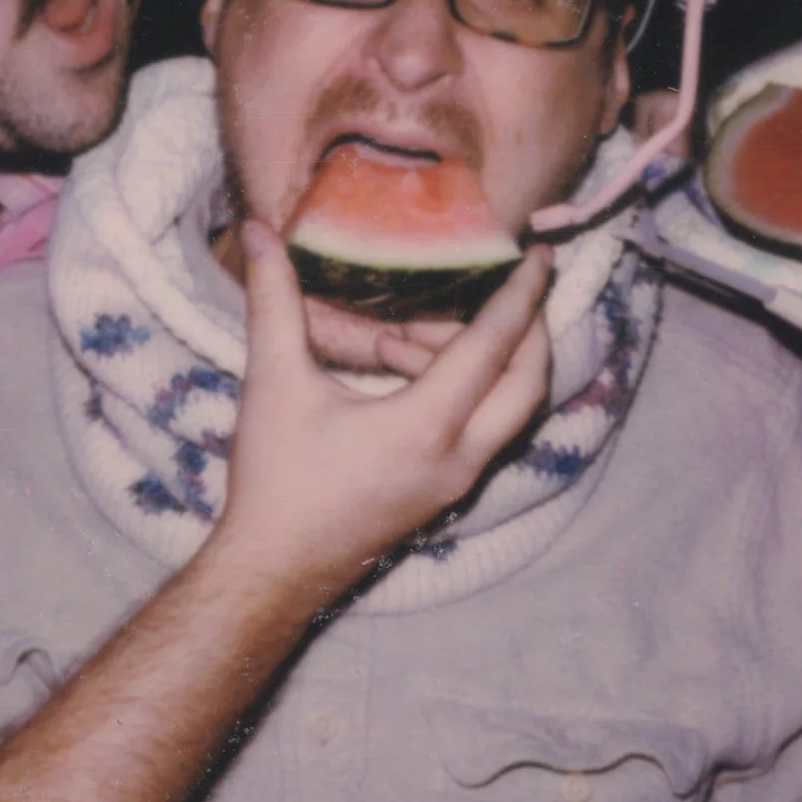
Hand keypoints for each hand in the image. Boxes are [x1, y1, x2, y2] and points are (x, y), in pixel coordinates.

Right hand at [218, 224, 551, 605]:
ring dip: (478, 360)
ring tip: (400, 336)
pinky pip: (482, 429)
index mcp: (425, 427)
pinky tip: (399, 370)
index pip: (492, 346)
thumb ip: (273, 301)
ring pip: (505, 408)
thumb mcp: (274, 383)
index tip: (541, 253)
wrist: (273, 569)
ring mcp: (458, 481)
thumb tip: (260, 232)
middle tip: (504, 285)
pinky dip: (465, 390)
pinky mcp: (446, 492)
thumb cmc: (275, 481)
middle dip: (524, 328)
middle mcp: (458, 457)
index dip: (520, 294)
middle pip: (526, 382)